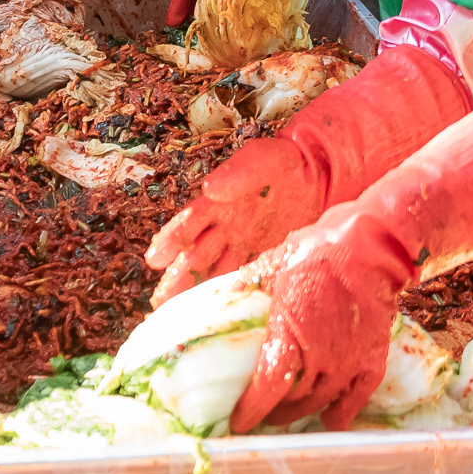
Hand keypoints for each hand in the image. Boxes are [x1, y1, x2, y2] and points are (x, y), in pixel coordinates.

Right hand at [145, 137, 325, 303]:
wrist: (317, 175)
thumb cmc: (284, 163)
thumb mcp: (264, 160)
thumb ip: (239, 173)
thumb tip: (211, 189)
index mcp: (219, 203)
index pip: (190, 222)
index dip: (171, 239)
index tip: (154, 259)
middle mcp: (225, 228)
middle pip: (196, 255)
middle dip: (177, 278)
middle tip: (159, 303)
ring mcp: (243, 245)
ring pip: (214, 271)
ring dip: (197, 290)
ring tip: (178, 313)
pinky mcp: (264, 257)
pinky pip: (244, 278)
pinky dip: (233, 294)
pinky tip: (222, 311)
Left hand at [230, 208, 415, 433]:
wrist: (368, 244)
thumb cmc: (317, 250)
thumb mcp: (274, 264)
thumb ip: (251, 284)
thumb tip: (229, 294)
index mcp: (289, 332)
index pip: (267, 387)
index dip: (252, 410)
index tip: (239, 422)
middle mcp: (319, 354)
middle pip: (291, 400)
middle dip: (273, 412)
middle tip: (262, 414)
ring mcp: (348, 360)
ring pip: (320, 401)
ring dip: (302, 412)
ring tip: (288, 413)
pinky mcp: (372, 359)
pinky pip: (357, 398)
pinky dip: (342, 413)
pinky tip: (330, 419)